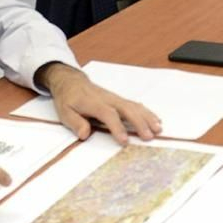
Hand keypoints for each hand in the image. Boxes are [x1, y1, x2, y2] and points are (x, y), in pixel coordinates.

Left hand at [37, 62, 161, 143]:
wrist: (72, 82)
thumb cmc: (69, 99)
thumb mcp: (64, 112)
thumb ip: (75, 123)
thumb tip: (84, 134)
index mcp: (93, 103)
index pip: (108, 114)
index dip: (117, 127)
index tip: (125, 140)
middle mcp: (108, 99)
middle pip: (127, 109)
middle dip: (140, 122)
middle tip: (149, 136)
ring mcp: (116, 98)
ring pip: (135, 106)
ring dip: (147, 117)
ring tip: (158, 129)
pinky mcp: (120, 100)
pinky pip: (136, 105)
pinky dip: (147, 112)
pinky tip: (156, 120)